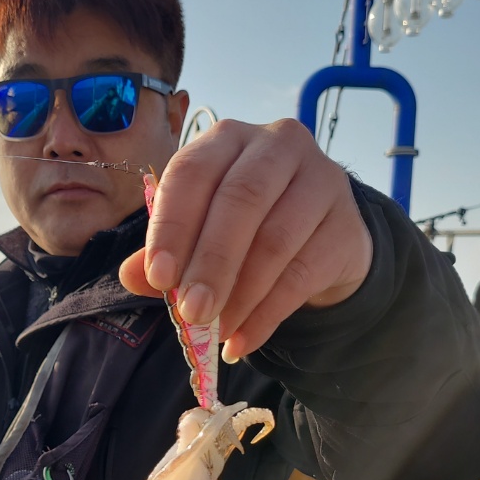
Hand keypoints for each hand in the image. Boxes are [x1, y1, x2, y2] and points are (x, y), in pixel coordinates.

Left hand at [119, 119, 372, 359]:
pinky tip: (242, 341)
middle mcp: (278, 145)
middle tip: (192, 312)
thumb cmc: (247, 225)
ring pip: (276, 239)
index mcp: (227, 139)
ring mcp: (321, 180)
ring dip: (240, 294)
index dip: (173, 224)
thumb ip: (166, 250)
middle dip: (211, 262)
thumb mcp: (201, 229)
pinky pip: (303, 274)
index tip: (159, 275)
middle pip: (241, 200)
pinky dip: (267, 314)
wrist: (322, 237)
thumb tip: (132, 275)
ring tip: (215, 331)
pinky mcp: (347, 225)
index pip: (193, 171)